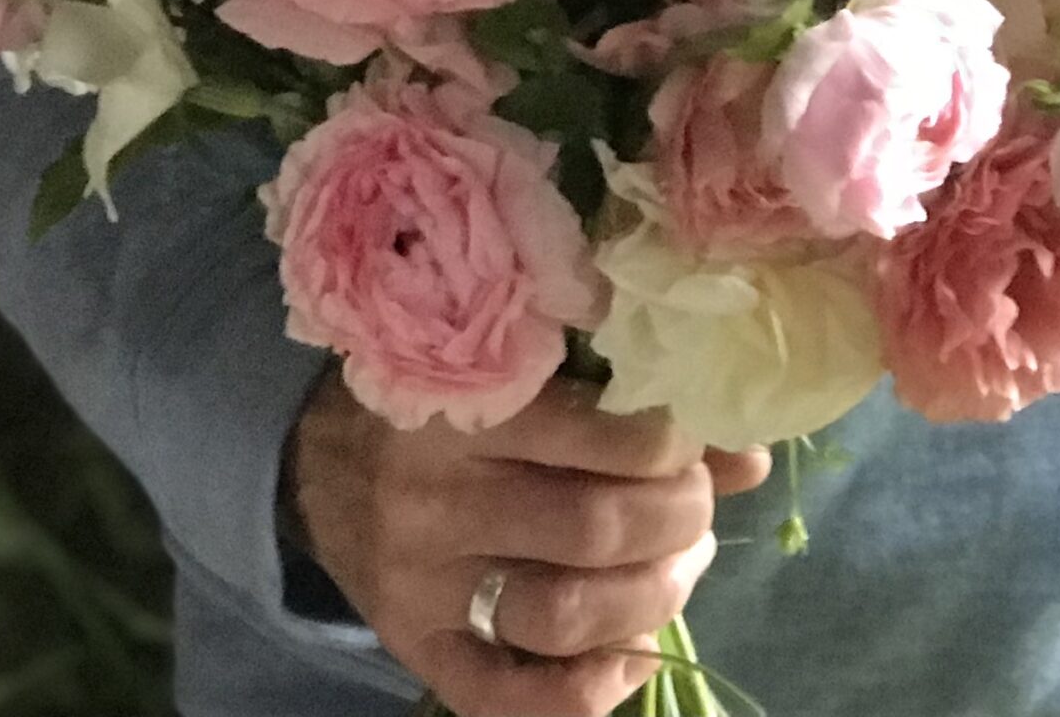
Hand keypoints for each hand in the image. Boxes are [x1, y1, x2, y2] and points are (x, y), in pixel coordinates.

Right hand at [289, 371, 770, 716]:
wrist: (313, 459)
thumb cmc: (437, 398)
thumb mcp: (517, 375)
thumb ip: (624, 403)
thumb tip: (746, 455)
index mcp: (468, 406)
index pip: (612, 437)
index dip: (680, 445)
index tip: (689, 440)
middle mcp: (438, 496)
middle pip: (599, 529)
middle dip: (680, 520)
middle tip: (693, 506)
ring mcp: (424, 582)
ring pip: (565, 614)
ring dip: (652, 597)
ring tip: (675, 567)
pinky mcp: (413, 644)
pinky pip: (503, 699)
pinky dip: (587, 692)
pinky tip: (628, 659)